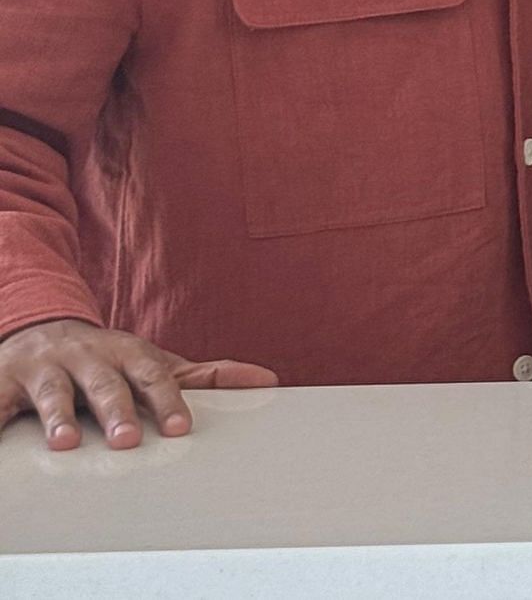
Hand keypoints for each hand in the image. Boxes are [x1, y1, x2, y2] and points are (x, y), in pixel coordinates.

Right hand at [0, 318, 277, 449]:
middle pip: (105, 384)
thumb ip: (206, 376)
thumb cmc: (108, 359)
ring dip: (59, 415)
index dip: (168, 400)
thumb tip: (268, 380)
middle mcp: (88, 357)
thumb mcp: (154, 362)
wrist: (42, 327)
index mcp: (128, 353)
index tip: (180, 428)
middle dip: (117, 409)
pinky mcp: (4, 379)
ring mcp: (45, 366)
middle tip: (128, 440)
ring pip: (52, 391)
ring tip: (67, 442)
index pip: (153, 376)